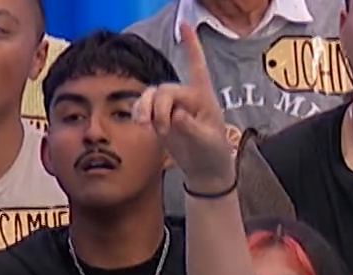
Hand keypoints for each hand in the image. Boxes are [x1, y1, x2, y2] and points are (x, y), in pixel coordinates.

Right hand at [136, 30, 235, 190]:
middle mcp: (186, 97)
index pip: (197, 68)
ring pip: (150, 95)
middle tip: (160, 128)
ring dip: (144, 107)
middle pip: (164, 89)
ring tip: (145, 125)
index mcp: (203, 97)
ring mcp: (171, 107)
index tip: (186, 25)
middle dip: (158, 106)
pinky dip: (139, 112)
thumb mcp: (207, 141)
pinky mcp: (160, 118)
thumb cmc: (213, 154)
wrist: (205, 171)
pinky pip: (143, 107)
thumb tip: (177, 116)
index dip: (191, 46)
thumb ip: (191, 128)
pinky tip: (139, 122)